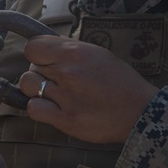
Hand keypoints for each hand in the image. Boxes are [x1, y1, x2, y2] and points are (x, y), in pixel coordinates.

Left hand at [19, 35, 157, 143]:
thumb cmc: (120, 81)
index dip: (36, 54)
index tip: (44, 60)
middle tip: (57, 79)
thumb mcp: (98, 54)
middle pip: (31, 67)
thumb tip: (48, 47)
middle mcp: (67, 72)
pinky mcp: (65, 120)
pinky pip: (34, 109)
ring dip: (36, 89)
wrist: (139, 111)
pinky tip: (52, 108)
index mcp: (75, 52)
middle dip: (41, 72)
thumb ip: (70, 49)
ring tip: (53, 93)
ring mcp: (65, 97)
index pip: (32, 47)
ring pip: (28, 86)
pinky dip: (39, 108)